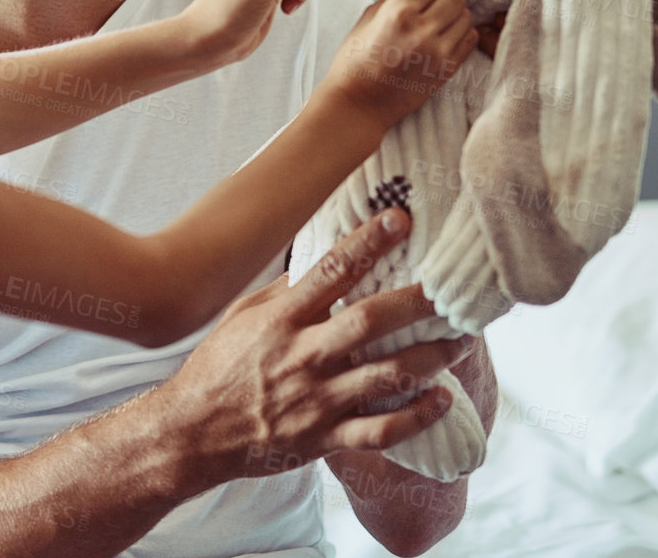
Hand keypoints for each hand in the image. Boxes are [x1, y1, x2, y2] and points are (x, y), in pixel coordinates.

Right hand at [154, 210, 474, 489]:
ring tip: (462, 341)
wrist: (195, 432)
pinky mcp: (326, 438)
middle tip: (451, 290)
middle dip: (416, 303)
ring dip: (432, 357)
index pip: (330, 272)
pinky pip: (381, 431)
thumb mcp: (241, 316)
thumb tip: (322, 261)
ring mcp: (317, 400)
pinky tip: (441, 398)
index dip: (367, 242)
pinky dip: (417, 417)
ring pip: (387, 376)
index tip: (400, 220)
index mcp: (281, 320)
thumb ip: (285, 291)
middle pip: (369, 322)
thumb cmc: (219, 366)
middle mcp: (303, 356)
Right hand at [322, 0, 477, 128]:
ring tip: (443, 13)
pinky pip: (470, 40)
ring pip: (467, 16)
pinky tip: (448, 31)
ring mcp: (439, 52)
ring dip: (458, 10)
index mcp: (399, 12)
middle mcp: (422, 30)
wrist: (358, 105)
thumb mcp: (368, 18)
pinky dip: (463, 30)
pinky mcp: (447, 70)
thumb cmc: (355, 63)